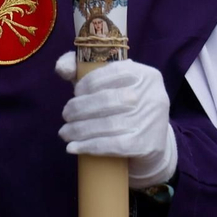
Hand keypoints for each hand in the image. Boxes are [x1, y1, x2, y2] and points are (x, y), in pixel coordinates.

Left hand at [55, 53, 176, 188]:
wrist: (150, 143)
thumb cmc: (121, 108)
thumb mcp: (108, 84)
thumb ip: (81, 69)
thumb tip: (62, 69)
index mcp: (145, 75)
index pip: (110, 73)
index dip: (86, 84)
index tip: (75, 93)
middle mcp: (154, 96)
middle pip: (107, 100)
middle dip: (78, 108)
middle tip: (66, 115)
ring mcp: (153, 122)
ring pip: (108, 124)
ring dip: (79, 129)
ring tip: (65, 132)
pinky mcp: (149, 146)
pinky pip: (114, 145)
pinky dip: (89, 146)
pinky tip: (73, 147)